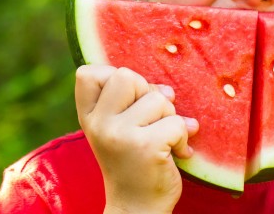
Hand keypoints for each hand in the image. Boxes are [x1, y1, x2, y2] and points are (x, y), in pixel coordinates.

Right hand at [75, 65, 198, 213]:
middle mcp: (99, 124)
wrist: (137, 209)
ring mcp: (120, 135)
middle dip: (148, 94)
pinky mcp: (146, 146)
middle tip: (150, 122)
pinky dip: (184, 137)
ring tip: (162, 140)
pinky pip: (177, 122)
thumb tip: (167, 89)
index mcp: (89, 118)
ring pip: (159, 98)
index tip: (128, 104)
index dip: (115, 79)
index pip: (90, 73)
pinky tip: (176, 154)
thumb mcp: (120, 129)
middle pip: (128, 76)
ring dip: (170, 118)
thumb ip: (131, 101)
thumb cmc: (133, 162)